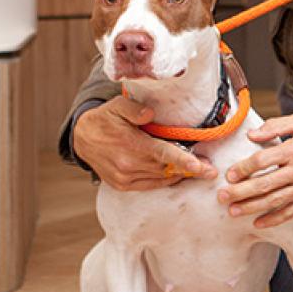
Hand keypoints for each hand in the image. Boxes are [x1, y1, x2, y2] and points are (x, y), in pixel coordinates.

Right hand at [71, 96, 217, 190]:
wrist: (82, 138)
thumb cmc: (105, 119)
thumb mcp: (118, 106)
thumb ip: (135, 109)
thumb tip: (150, 114)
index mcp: (131, 145)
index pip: (163, 154)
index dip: (185, 161)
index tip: (202, 167)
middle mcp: (128, 165)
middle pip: (167, 168)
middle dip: (190, 169)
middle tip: (210, 169)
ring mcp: (125, 178)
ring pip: (160, 179)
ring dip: (180, 176)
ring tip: (198, 172)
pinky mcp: (122, 185)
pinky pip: (150, 185)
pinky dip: (165, 181)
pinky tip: (176, 175)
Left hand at [218, 113, 292, 227]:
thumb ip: (276, 126)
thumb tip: (252, 135)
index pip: (262, 160)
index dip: (243, 168)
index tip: (230, 174)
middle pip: (264, 184)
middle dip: (240, 192)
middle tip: (222, 196)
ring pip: (274, 201)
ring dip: (251, 207)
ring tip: (233, 211)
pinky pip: (291, 212)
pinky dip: (274, 219)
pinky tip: (258, 223)